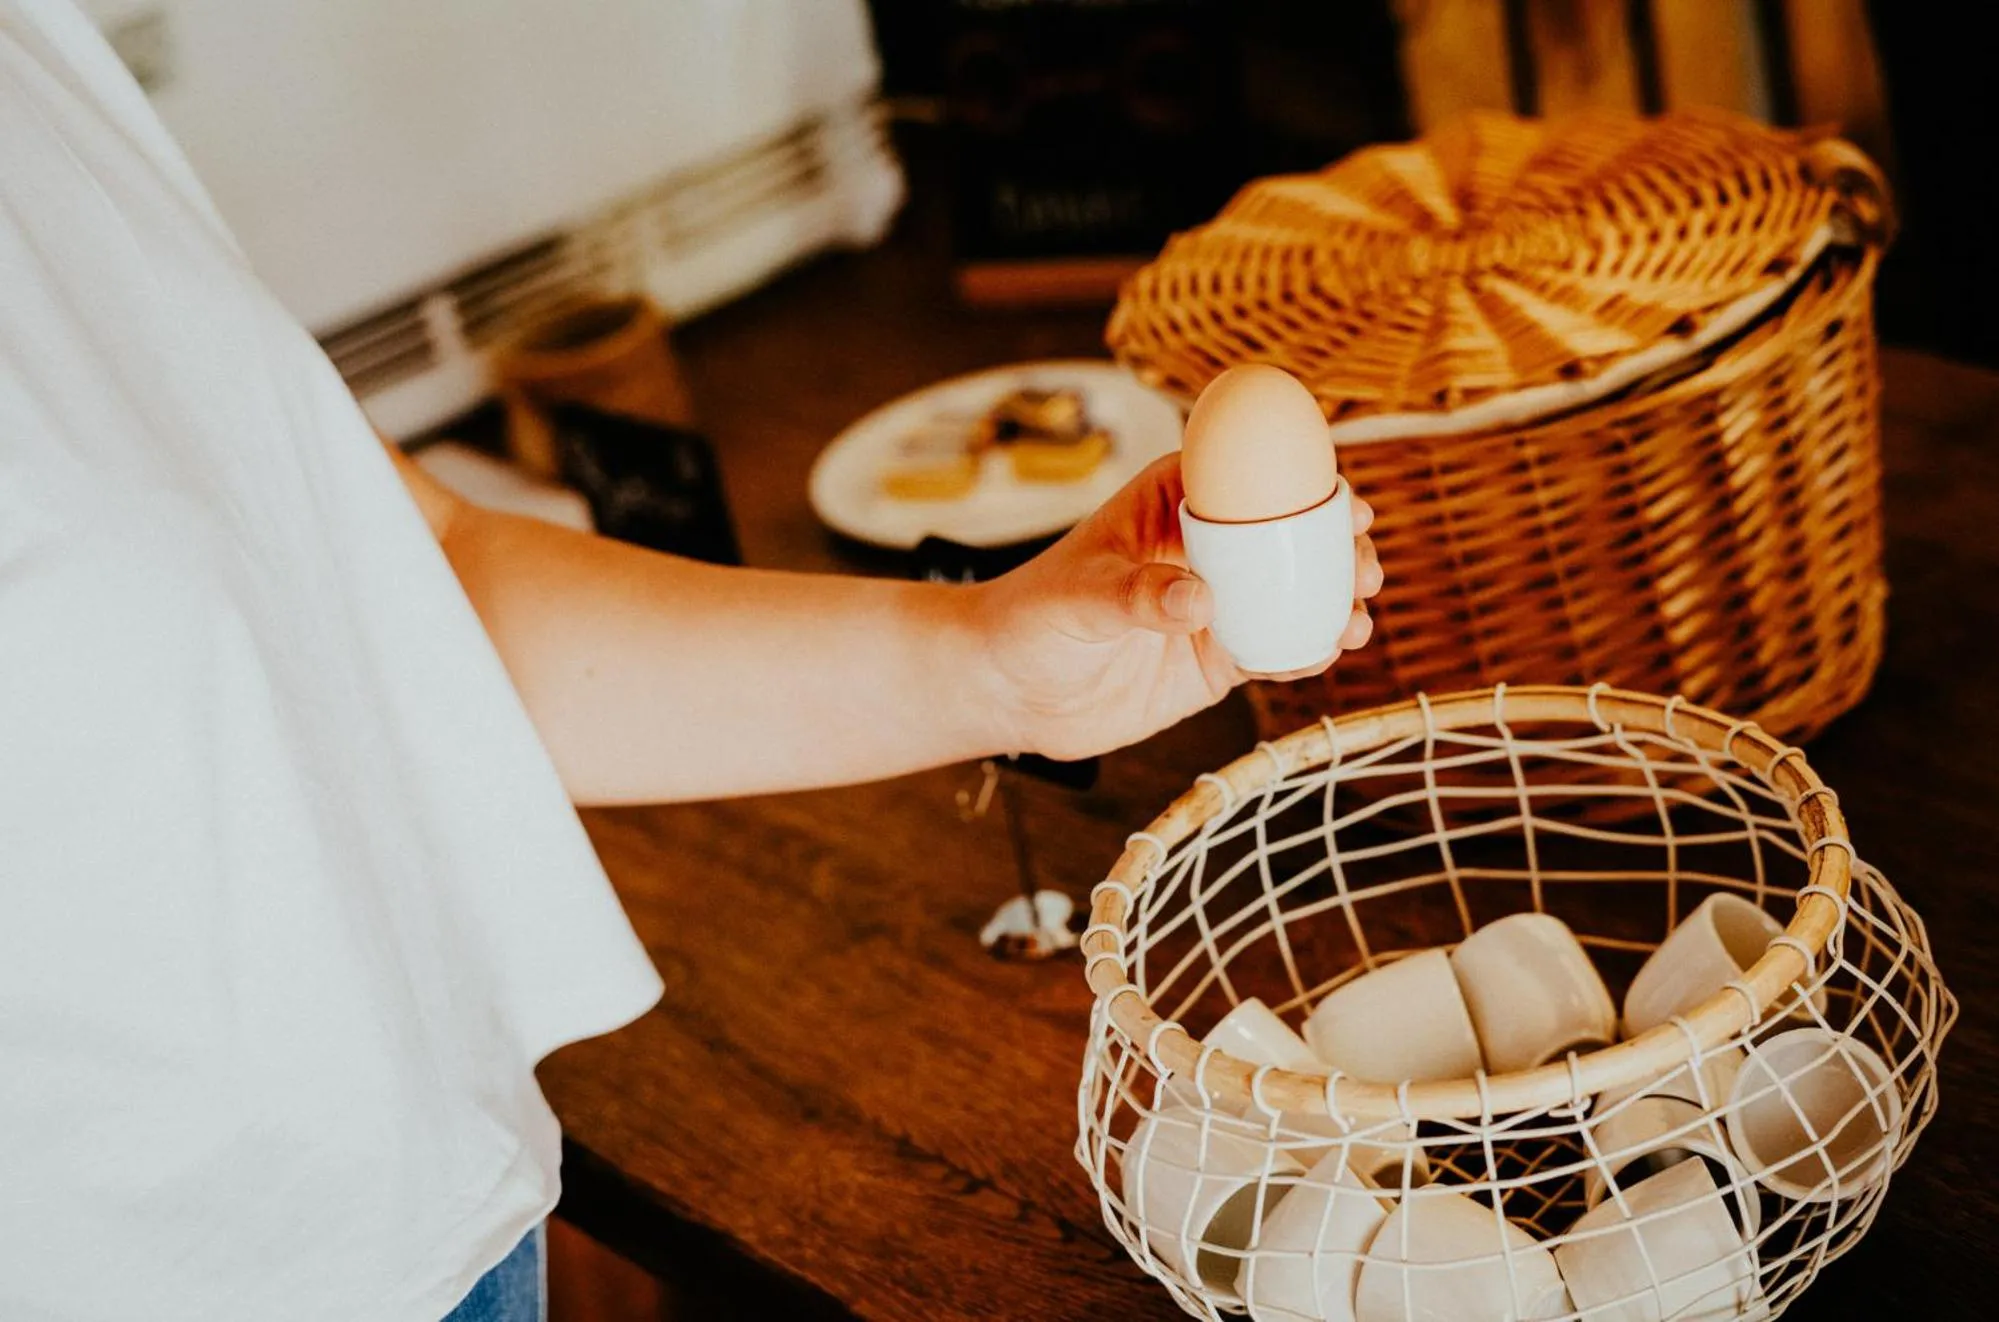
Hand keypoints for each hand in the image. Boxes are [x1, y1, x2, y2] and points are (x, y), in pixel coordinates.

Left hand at [968, 455, 1382, 761]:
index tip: (1345, 499)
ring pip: (1291, 594)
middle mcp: (1200, 550)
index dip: (1301, 483)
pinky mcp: (1215, 659)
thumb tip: (1198, 600)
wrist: (1010, 691)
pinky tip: (1329, 652)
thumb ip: (1135, 596)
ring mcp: (1214, 605)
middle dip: (1336, 546)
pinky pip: (1274, 649)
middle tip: (1364, 565)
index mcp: (1169, 506)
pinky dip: (1307, 650)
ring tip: (1358, 617)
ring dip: (1334, 600)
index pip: (1243, 478)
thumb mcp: (1078, 598)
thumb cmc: (1029, 620)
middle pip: (1285, 537)